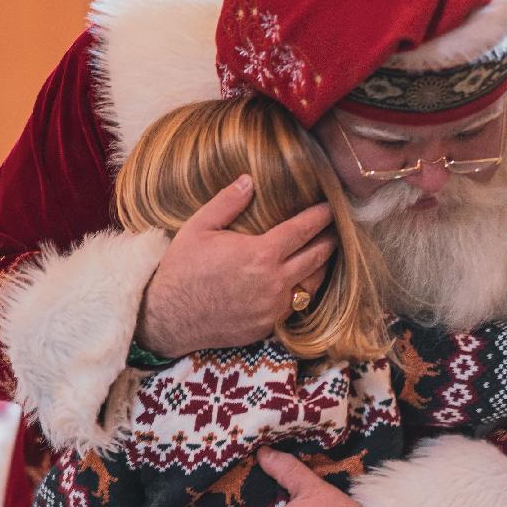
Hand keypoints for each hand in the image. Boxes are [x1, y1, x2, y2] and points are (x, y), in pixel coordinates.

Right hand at [137, 178, 336, 357]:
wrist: (169, 318)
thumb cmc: (181, 269)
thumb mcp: (198, 227)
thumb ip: (227, 202)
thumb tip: (249, 180)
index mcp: (260, 254)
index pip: (303, 230)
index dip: (320, 217)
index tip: (331, 208)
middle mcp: (274, 283)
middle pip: (317, 258)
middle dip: (329, 241)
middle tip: (337, 229)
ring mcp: (273, 308)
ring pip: (312, 286)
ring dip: (321, 268)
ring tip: (324, 255)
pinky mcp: (268, 327)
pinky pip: (294, 308)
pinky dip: (301, 293)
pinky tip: (300, 283)